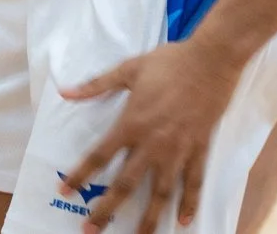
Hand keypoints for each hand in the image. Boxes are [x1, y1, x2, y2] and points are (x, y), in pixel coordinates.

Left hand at [61, 37, 244, 229]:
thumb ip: (97, 84)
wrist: (211, 59)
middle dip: (106, 210)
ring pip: (160, 192)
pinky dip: (189, 203)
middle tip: (90, 230)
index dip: (81, 175)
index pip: (100, 155)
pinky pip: (193, 182)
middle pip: (125, 184)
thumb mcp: (129, 69)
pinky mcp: (199, 149)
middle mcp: (152, 143)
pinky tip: (184, 221)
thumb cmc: (169, 62)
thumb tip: (65, 91)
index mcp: (132, 123)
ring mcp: (177, 149)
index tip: (65, 191)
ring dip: (149, 218)